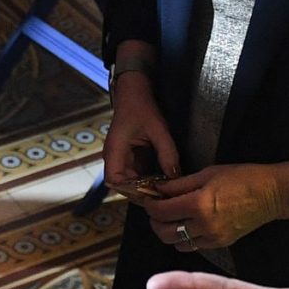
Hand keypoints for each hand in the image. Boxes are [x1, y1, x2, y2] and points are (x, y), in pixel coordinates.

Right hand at [103, 63, 183, 190]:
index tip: (150, 195)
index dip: (130, 192)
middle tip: (164, 196)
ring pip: (132, 181)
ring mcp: (123, 158)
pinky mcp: (131, 157)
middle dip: (143, 191)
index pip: (115, 181)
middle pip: (124, 185)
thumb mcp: (157, 129)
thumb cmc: (141, 107)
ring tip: (166, 191)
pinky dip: (150, 178)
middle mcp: (115, 158)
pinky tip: (164, 180)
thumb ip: (167, 152)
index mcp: (114, 151)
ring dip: (147, 186)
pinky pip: (139, 173)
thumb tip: (175, 175)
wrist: (134, 92)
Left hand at [144, 162, 288, 252]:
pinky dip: (183, 238)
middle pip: (164, 231)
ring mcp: (212, 238)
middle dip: (154, 220)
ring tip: (170, 218)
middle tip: (155, 208)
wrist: (272, 194)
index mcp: (198, 204)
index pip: (161, 211)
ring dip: (167, 231)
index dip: (150, 204)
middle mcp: (203, 225)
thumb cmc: (242, 177)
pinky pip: (192, 247)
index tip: (149, 197)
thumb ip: (179, 184)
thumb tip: (157, 189)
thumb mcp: (208, 173)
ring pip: (175, 243)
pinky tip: (185, 226)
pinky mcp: (220, 244)